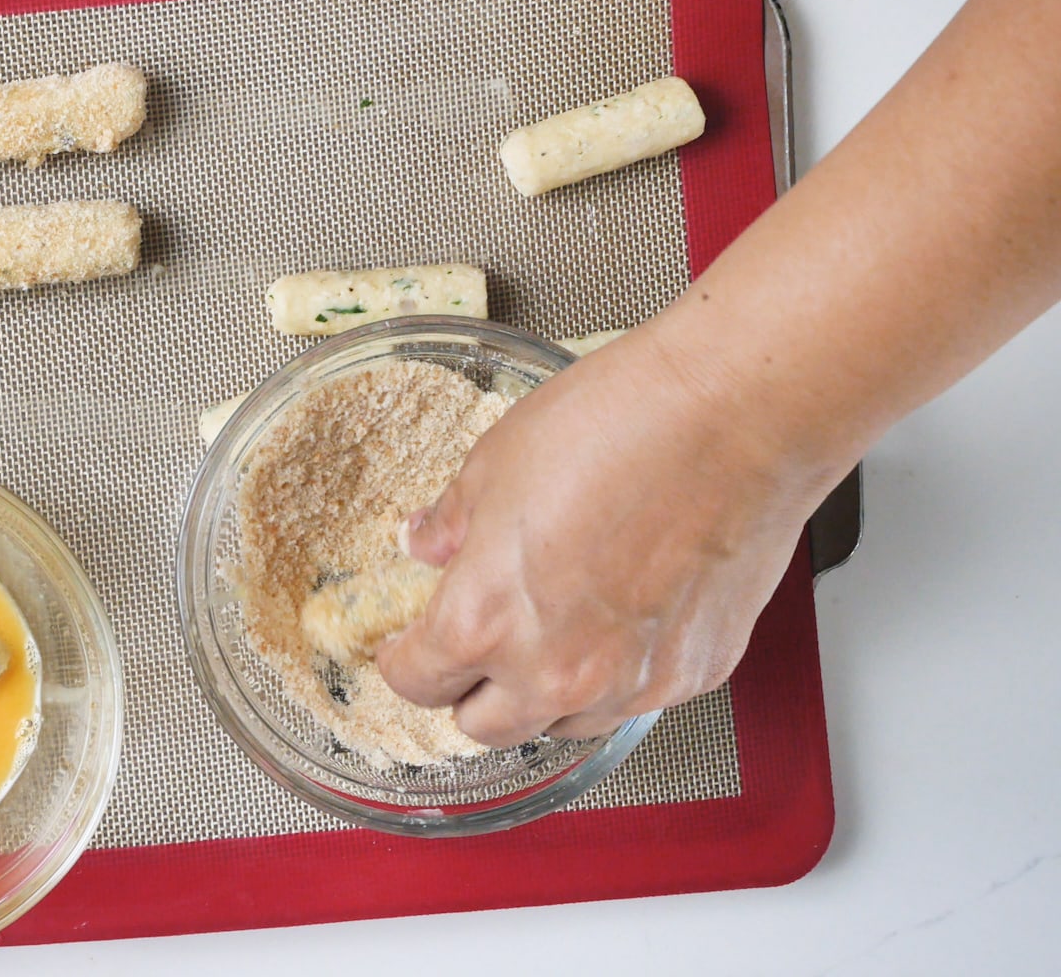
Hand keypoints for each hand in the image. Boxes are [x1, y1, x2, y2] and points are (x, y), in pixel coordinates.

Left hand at [375, 331, 834, 745]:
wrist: (736, 414)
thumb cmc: (621, 425)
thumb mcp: (495, 463)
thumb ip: (451, 523)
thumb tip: (426, 541)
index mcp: (483, 621)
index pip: (416, 683)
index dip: (404, 661)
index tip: (409, 647)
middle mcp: (554, 671)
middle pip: (482, 727)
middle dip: (469, 691)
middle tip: (476, 646)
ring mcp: (630, 684)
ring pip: (560, 726)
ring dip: (543, 693)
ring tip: (554, 629)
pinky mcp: (692, 675)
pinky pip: (634, 702)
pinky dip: (617, 676)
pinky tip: (621, 618)